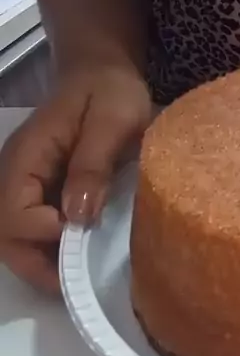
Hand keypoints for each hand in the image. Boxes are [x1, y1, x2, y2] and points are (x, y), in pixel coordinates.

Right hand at [0, 66, 150, 292]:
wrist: (103, 73)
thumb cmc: (110, 91)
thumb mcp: (112, 121)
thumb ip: (93, 164)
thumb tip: (77, 216)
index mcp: (26, 157)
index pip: (13, 211)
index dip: (43, 231)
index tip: (84, 232)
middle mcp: (16, 176)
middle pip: (5, 235)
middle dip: (36, 264)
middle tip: (78, 282)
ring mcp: (27, 185)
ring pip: (17, 238)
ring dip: (43, 262)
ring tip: (81, 276)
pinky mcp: (43, 191)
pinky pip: (35, 228)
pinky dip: (53, 249)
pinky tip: (84, 255)